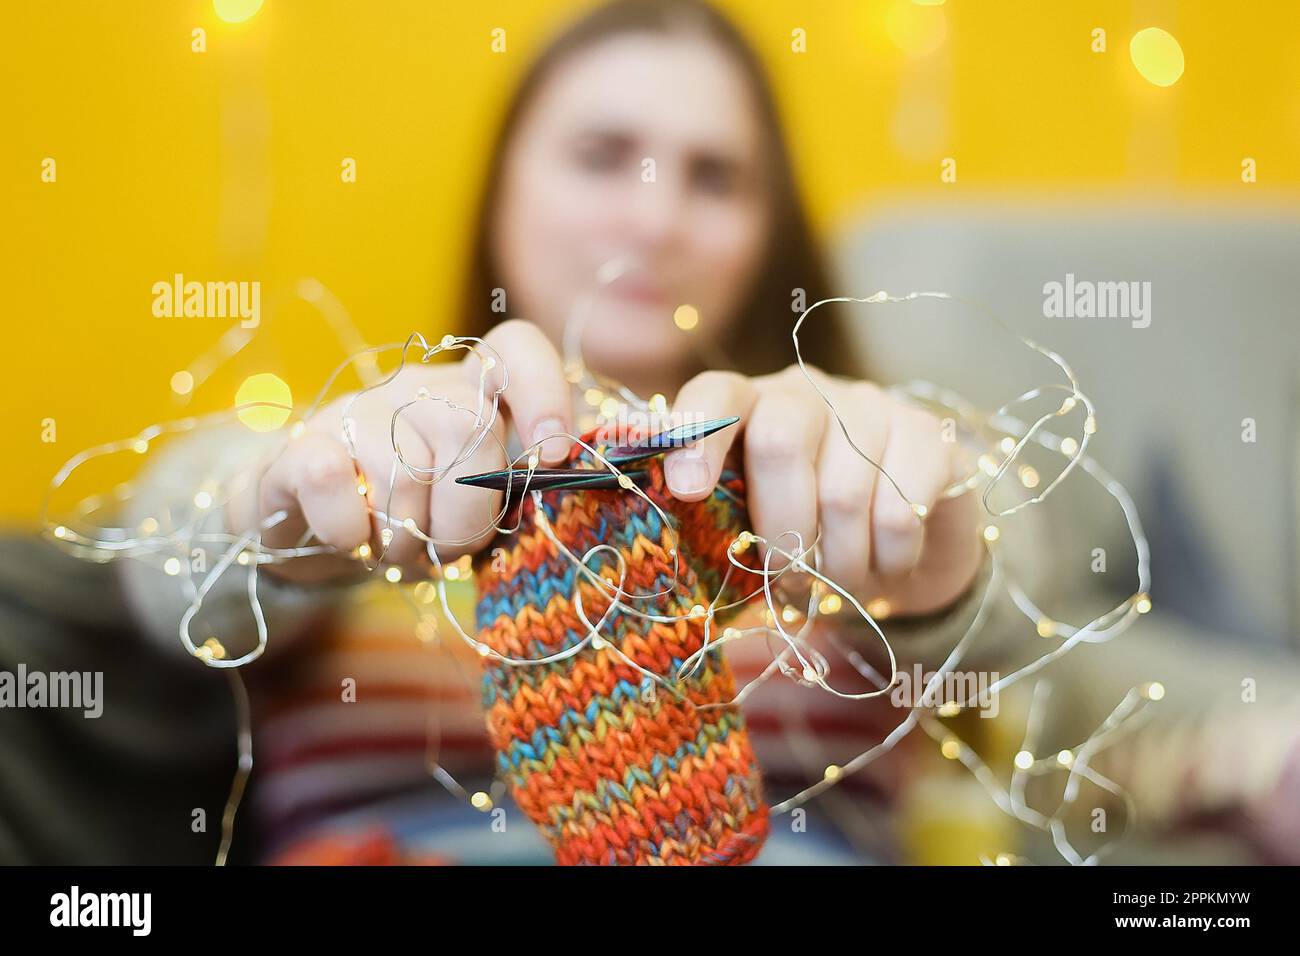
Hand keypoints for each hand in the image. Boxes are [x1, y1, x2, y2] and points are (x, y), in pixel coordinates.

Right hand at [227, 320, 575, 583]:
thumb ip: (527, 493)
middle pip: (467, 427)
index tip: (553, 455)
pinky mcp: (301, 446)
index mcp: (474, 397)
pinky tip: (348, 538)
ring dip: (403, 537)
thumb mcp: (482, 515)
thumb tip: (578, 480)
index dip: (544, 392)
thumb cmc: (418, 525)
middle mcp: (417, 390)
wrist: (310, 541)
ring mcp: (355, 411)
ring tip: (393, 548)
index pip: (516, 350)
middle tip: (445, 548)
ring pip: (402, 470)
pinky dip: (348, 529)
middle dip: (466, 515)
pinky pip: (330, 478)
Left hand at [662, 366, 981, 616]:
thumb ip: (716, 526)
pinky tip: (888, 564)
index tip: (686, 489)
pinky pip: (901, 509)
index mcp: (749, 407)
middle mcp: (807, 393)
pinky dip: (890, 557)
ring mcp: (873, 406)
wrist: (902, 548)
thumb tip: (674, 555)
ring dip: (839, 562)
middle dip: (780, 531)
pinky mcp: (930, 436)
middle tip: (788, 580)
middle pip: (781, 442)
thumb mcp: (753, 532)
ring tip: (840, 580)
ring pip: (844, 492)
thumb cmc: (806, 538)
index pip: (716, 395)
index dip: (697, 435)